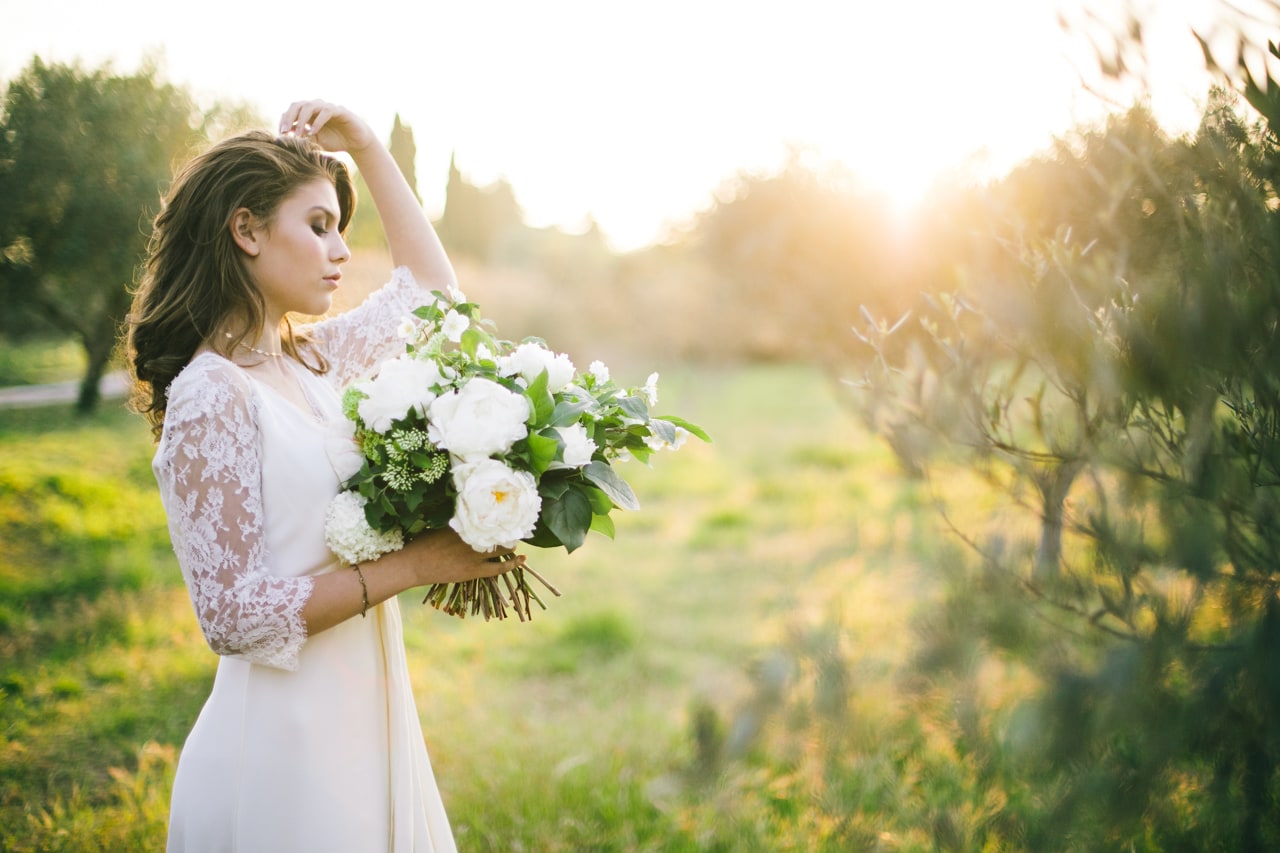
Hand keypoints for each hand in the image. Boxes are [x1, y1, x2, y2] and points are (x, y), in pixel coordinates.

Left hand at [278, 100, 375, 154]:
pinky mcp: (339, 110)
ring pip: (309, 106)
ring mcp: (326, 107)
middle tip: (286, 132)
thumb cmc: (335, 141)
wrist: (356, 142)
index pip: (291, 111)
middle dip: (289, 118)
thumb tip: (285, 138)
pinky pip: (325, 112)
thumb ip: (302, 138)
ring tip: (300, 134)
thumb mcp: (315, 142)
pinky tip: (313, 133)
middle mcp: (316, 107)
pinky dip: (317, 122)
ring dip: (302, 120)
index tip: (281, 134)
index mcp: (308, 113)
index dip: (284, 121)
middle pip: (297, 105)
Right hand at [400, 528, 524, 586]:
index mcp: (463, 524)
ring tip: (515, 540)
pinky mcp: (473, 571)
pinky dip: (512, 564)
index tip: (508, 513)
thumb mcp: (439, 526)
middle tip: (515, 527)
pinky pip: (498, 568)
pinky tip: (523, 559)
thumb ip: (457, 523)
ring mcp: (473, 555)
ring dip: (510, 544)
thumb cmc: (422, 543)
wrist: (413, 565)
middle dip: (507, 529)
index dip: (500, 517)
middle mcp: (471, 537)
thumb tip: (471, 516)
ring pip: (501, 548)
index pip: (489, 517)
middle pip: (498, 531)